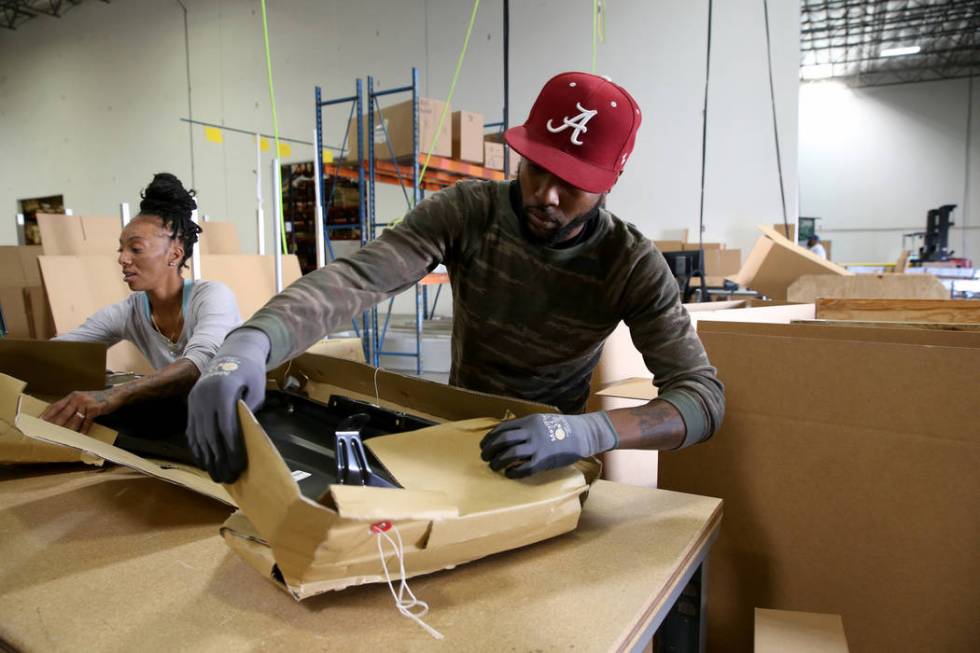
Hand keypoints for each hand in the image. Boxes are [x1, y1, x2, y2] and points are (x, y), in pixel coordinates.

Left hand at [40, 389, 117, 433]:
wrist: (115, 395)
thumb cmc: (98, 399)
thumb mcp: (83, 399)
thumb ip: (73, 405)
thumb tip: (61, 417)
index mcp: (72, 396)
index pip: (56, 405)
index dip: (47, 414)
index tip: (39, 421)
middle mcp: (77, 398)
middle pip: (63, 413)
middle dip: (54, 423)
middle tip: (46, 431)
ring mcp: (86, 403)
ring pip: (74, 419)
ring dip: (68, 429)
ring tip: (61, 436)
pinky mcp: (95, 409)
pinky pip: (87, 422)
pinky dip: (83, 429)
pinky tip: (80, 435)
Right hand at [186, 328, 269, 482]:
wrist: (232, 353)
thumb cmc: (250, 372)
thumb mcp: (257, 388)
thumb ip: (250, 411)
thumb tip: (243, 439)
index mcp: (223, 391)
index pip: (227, 427)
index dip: (233, 449)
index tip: (239, 466)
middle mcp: (204, 397)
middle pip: (211, 435)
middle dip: (220, 459)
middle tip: (228, 478)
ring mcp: (194, 401)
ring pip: (199, 435)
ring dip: (208, 458)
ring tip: (217, 475)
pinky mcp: (190, 405)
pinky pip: (192, 431)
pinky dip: (198, 448)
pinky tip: (205, 461)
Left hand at [479, 411, 618, 478]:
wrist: (582, 434)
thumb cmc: (561, 427)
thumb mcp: (541, 420)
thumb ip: (525, 426)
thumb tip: (507, 433)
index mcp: (528, 422)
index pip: (502, 429)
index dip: (490, 438)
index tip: (484, 444)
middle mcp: (531, 433)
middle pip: (503, 441)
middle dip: (490, 449)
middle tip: (485, 457)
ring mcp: (537, 447)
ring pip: (510, 454)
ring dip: (498, 461)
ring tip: (494, 466)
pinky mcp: (544, 461)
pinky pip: (524, 468)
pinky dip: (513, 472)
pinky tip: (509, 473)